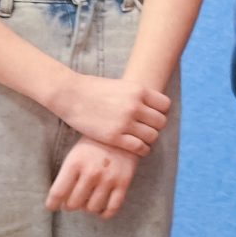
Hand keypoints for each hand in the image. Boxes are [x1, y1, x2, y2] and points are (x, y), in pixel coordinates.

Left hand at [47, 139, 139, 218]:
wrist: (122, 132)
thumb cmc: (93, 144)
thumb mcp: (75, 154)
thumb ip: (67, 175)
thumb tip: (60, 200)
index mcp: (75, 163)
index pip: (57, 193)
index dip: (52, 204)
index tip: (52, 206)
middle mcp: (91, 172)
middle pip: (73, 204)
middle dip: (69, 205)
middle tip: (72, 201)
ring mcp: (109, 178)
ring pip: (92, 208)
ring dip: (87, 208)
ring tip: (87, 200)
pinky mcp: (124, 182)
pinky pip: (112, 208)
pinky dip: (104, 213)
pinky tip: (101, 208)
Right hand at [53, 73, 169, 155]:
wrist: (70, 94)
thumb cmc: (94, 89)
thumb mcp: (121, 86)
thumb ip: (137, 96)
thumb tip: (153, 107)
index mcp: (139, 90)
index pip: (165, 105)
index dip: (161, 112)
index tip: (153, 117)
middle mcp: (135, 105)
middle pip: (161, 122)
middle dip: (155, 127)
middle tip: (146, 130)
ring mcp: (125, 121)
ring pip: (152, 136)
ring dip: (149, 140)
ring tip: (142, 140)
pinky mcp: (114, 136)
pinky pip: (139, 147)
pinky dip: (142, 150)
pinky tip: (138, 149)